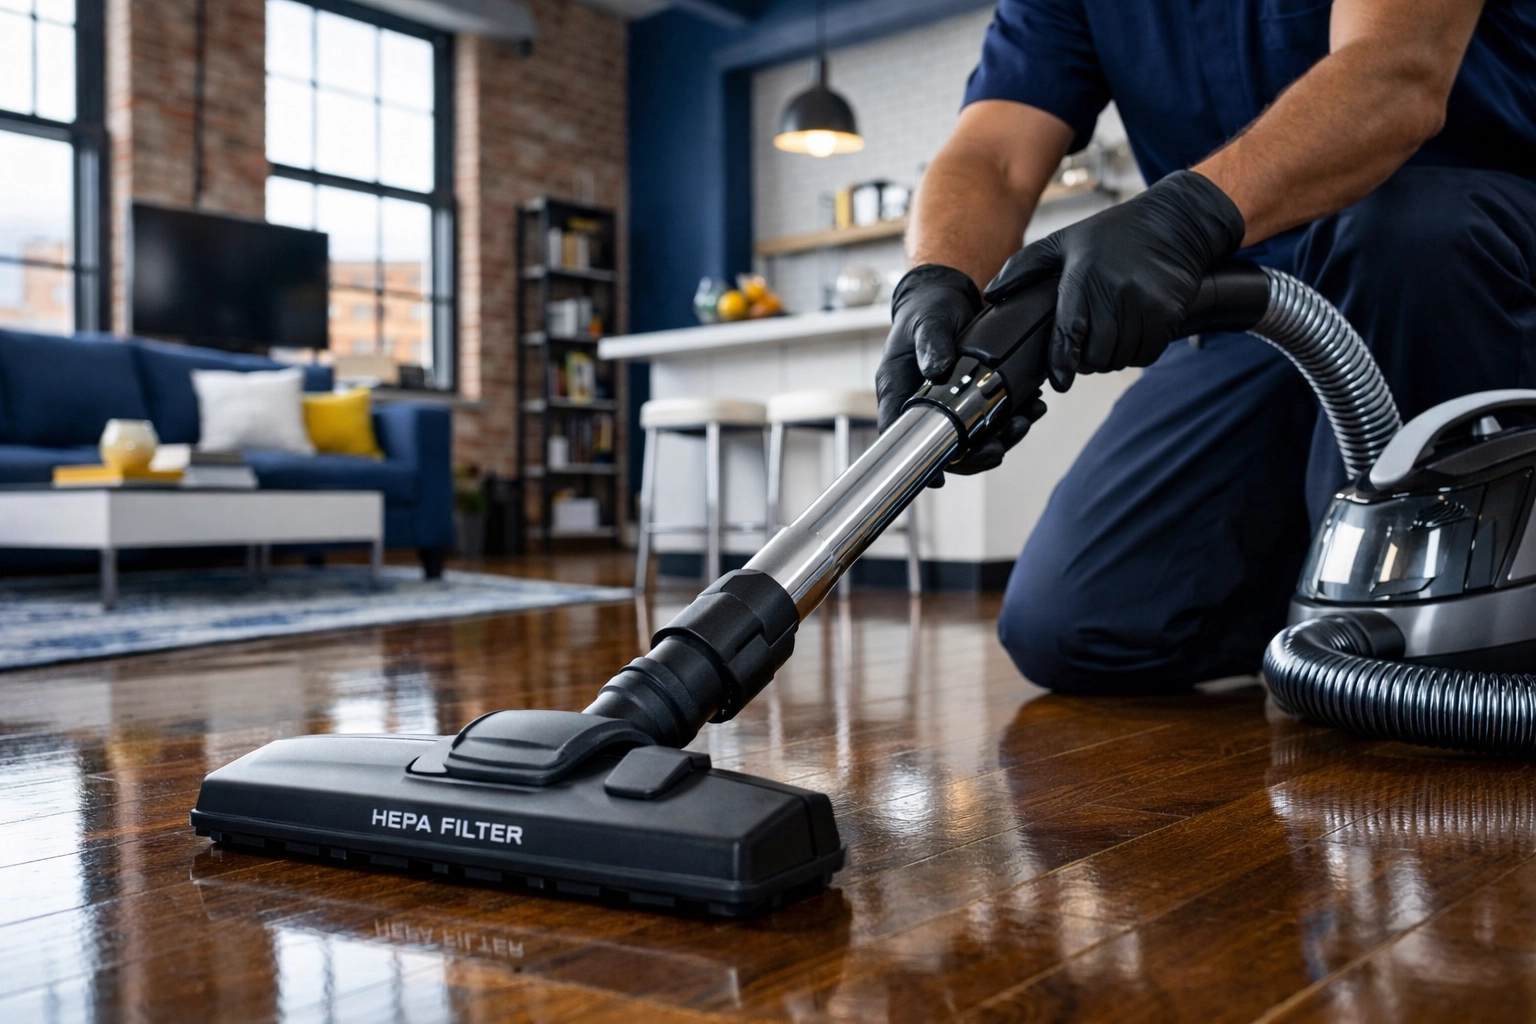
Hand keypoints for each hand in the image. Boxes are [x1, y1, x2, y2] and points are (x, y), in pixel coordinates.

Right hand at [874, 264, 1046, 485]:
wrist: (949, 297)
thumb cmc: (928, 310)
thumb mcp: (928, 320)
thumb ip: (931, 341)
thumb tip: (936, 368)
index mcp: (900, 391)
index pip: (900, 436)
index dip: (918, 462)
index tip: (940, 477)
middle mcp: (923, 406)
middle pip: (944, 448)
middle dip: (975, 454)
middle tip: (999, 447)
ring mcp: (950, 407)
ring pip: (973, 441)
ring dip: (1002, 438)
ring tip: (1025, 420)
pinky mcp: (974, 401)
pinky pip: (993, 422)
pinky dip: (1014, 420)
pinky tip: (1032, 407)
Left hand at [984, 170, 1245, 391]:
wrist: (1174, 222)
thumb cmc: (1113, 235)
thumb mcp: (1064, 241)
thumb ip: (1024, 267)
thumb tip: (990, 294)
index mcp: (1083, 275)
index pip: (1069, 333)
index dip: (1063, 363)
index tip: (1061, 380)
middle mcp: (1115, 291)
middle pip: (1096, 355)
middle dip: (1087, 359)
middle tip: (1086, 346)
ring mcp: (1145, 304)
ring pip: (1120, 359)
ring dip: (1111, 357)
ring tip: (1108, 335)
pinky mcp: (1168, 313)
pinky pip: (1146, 354)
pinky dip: (1136, 352)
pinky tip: (1131, 332)